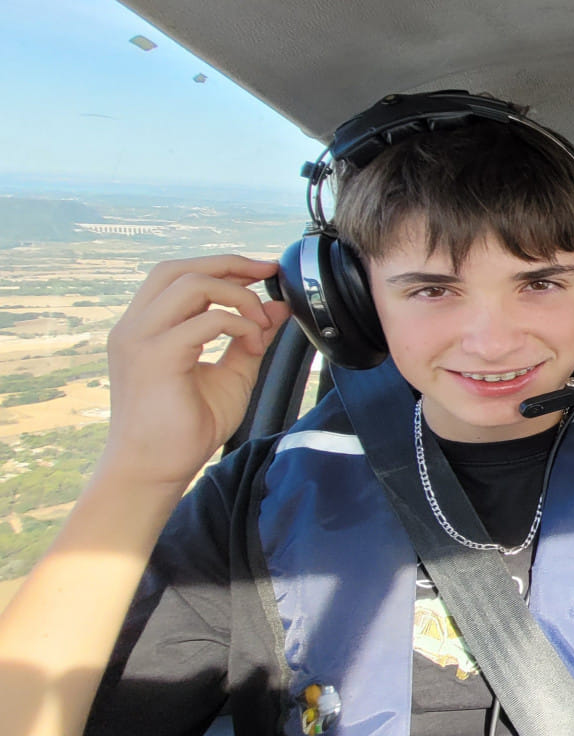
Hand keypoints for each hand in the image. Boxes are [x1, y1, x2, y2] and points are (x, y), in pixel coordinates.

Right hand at [99, 256, 290, 492]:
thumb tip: (277, 307)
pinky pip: (206, 320)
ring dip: (237, 295)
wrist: (153, 470)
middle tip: (268, 273)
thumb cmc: (184, 429)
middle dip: (230, 264)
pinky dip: (238, 324)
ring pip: (191, 284)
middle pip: (179, 269)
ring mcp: (140, 340)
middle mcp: (135, 327)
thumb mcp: (230, 375)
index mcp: (145, 327)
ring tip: (258, 324)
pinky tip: (253, 345)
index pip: (178, 275)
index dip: (222, 266)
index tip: (263, 271)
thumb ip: (250, 338)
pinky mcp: (156, 357)